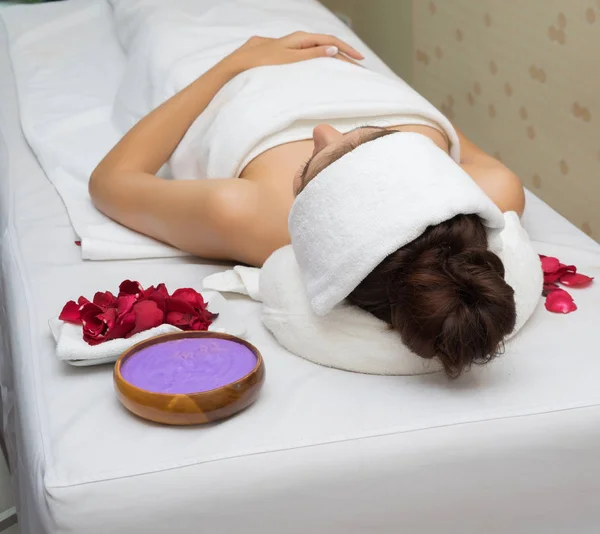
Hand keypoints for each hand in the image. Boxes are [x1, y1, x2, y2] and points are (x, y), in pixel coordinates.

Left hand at [223, 31, 363, 73]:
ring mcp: (292, 47)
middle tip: (358, 66)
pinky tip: (324, 69)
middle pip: (326, 45)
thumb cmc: (262, 62)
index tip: (359, 59)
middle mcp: (297, 40)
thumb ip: (311, 54)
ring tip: (346, 68)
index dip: (346, 49)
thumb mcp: (290, 59)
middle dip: (344, 54)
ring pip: (318, 50)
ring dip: (334, 58)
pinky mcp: (287, 55)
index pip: (330, 41)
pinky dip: (322, 61)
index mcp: (301, 39)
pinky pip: (310, 55)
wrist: (239, 65)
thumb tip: (332, 49)